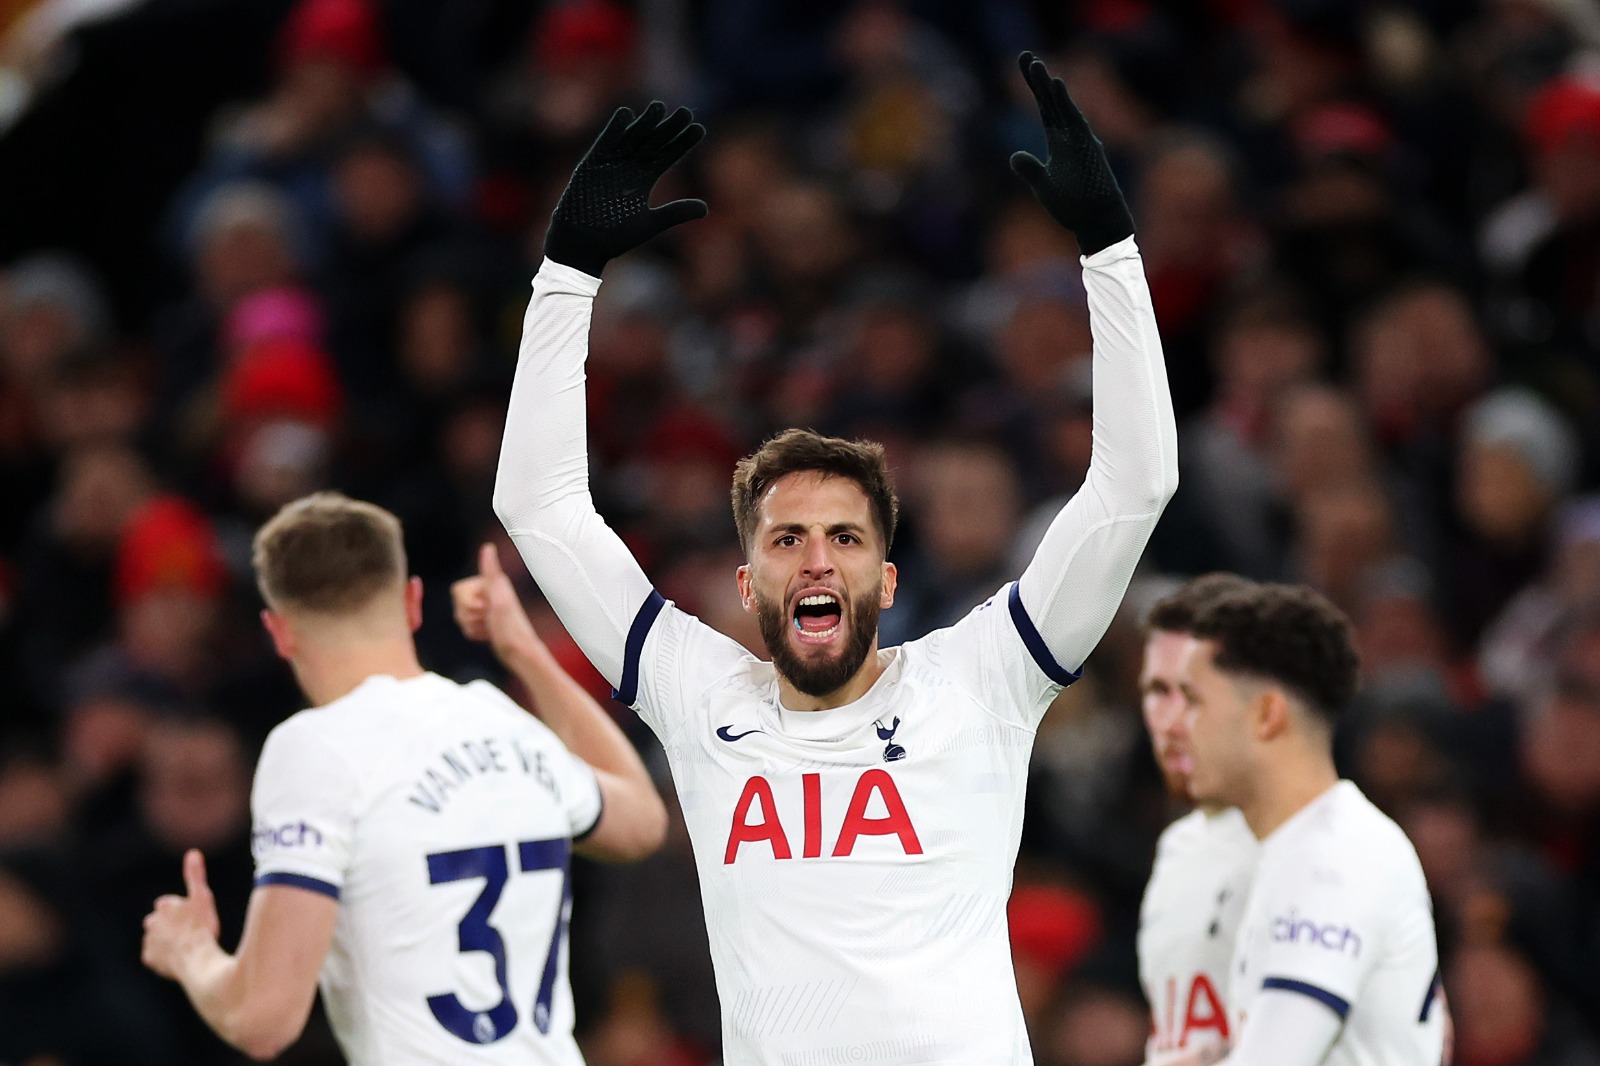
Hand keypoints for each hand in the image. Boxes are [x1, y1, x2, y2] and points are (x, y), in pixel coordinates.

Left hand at [142, 849, 220, 980]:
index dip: (185, 912)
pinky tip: (178, 957)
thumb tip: (192, 852)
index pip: (171, 905)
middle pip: (162, 921)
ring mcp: (149, 941)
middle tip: (191, 932)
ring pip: (159, 937)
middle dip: (172, 925)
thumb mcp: (203, 897)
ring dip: (168, 940)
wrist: (196, 960)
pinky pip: (156, 955)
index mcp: (163, 905)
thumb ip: (195, 875)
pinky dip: (164, 956)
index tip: (195, 919)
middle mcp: (151, 921)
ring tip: (187, 946)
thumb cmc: (202, 927)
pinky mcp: (149, 958)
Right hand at [452, 543, 543, 665]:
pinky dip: (475, 633)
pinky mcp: (484, 622)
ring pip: (460, 616)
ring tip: (489, 627)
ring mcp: (486, 608)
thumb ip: (491, 572)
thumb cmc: (510, 625)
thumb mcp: (499, 596)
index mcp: (490, 583)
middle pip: (458, 603)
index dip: (467, 601)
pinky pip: (466, 628)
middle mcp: (488, 593)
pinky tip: (487, 634)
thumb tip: (488, 548)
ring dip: (473, 625)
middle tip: (488, 618)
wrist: (517, 650)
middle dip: (469, 615)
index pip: (457, 590)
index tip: (484, 606)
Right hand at [544, 101, 708, 276]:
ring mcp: (610, 165)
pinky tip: (626, 114)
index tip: (700, 129)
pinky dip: (612, 131)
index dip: (682, 143)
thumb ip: (675, 213)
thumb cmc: (614, 238)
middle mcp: (628, 168)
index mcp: (642, 180)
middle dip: (668, 129)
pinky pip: (604, 144)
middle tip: (687, 112)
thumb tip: (706, 208)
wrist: (582, 245)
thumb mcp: (650, 224)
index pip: (667, 156)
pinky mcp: (591, 165)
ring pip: (631, 139)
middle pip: (652, 143)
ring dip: (644, 124)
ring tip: (660, 107)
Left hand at [1010, 51, 1133, 255]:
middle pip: (1051, 101)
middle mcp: (1070, 135)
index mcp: (1059, 141)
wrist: (1095, 222)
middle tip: (1025, 56)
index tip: (1024, 64)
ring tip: (1036, 66)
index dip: (1034, 87)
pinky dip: (1065, 103)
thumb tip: (1014, 155)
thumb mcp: (1044, 185)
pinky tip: (1055, 85)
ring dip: (1048, 87)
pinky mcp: (1087, 148)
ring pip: (1061, 107)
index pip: (1045, 107)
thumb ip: (1029, 168)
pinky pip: (1074, 120)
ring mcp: (1080, 140)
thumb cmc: (1075, 205)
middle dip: (1037, 80)